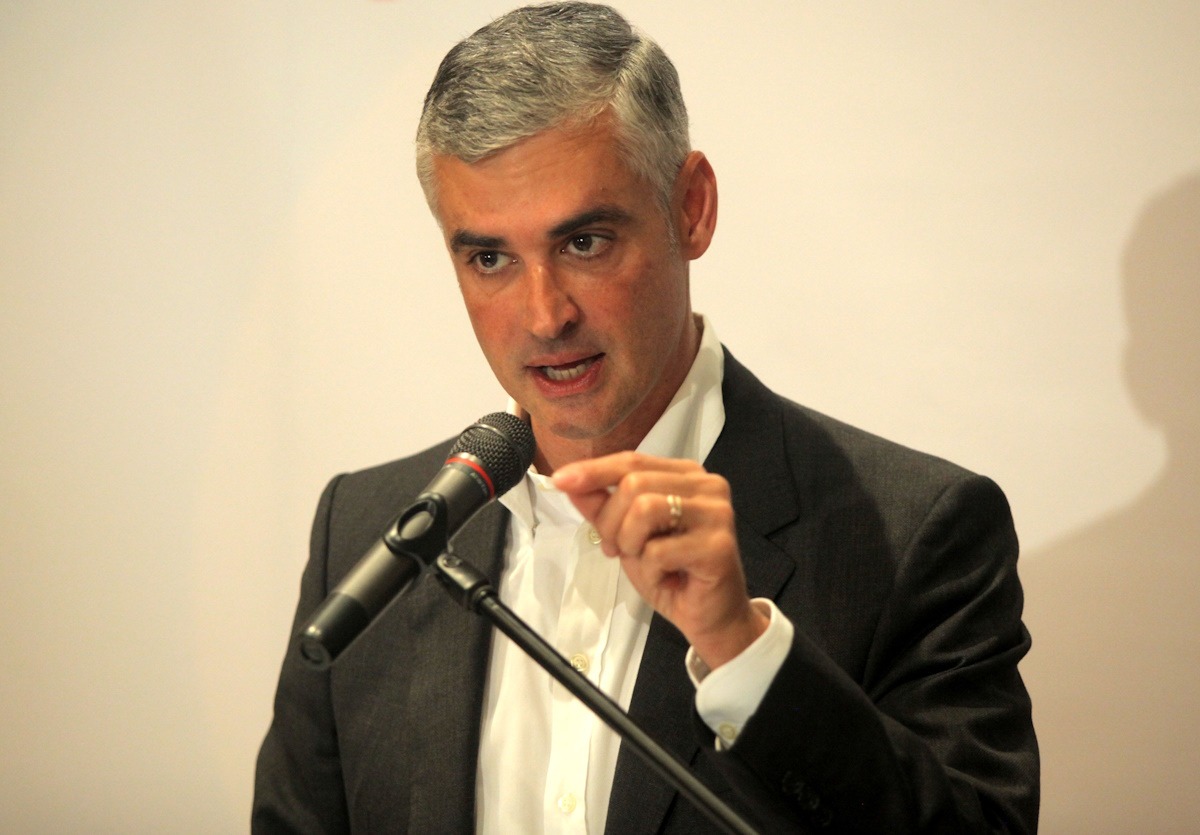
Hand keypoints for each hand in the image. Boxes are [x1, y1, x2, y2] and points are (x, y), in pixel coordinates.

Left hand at [552, 451, 767, 668]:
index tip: (560, 480)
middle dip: (610, 521)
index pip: (632, 461)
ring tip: (643, 561)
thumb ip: (602, 507)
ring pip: (644, 509)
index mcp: (685, 475)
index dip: (594, 471)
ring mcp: (716, 512)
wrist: (711, 618)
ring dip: (629, 543)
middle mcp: (706, 485)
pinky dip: (650, 570)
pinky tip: (666, 578)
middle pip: (633, 484)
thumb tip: (569, 482)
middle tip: (616, 549)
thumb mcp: (626, 537)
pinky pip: (659, 550)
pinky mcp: (718, 544)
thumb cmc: (672, 575)